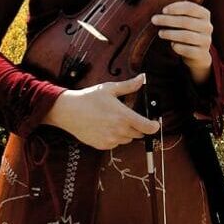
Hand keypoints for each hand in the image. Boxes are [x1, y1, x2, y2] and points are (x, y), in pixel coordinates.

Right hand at [43, 74, 159, 149]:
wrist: (68, 111)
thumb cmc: (89, 98)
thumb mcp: (109, 89)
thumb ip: (129, 86)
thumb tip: (142, 78)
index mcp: (124, 116)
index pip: (148, 128)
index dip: (154, 126)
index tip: (154, 123)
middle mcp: (119, 131)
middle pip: (138, 134)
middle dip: (137, 126)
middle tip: (127, 116)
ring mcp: (110, 140)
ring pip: (127, 139)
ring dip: (126, 132)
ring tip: (113, 120)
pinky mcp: (102, 146)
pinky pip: (115, 143)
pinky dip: (114, 137)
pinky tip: (105, 127)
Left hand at [152, 1, 213, 81]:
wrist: (198, 54)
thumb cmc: (187, 31)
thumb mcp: (186, 20)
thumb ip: (177, 14)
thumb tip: (161, 12)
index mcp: (204, 14)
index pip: (191, 8)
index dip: (176, 8)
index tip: (163, 10)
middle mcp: (207, 27)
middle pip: (186, 21)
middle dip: (168, 20)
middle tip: (154, 20)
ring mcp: (206, 41)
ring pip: (187, 36)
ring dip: (170, 34)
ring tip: (160, 33)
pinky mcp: (202, 53)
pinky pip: (188, 50)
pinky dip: (177, 47)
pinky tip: (172, 45)